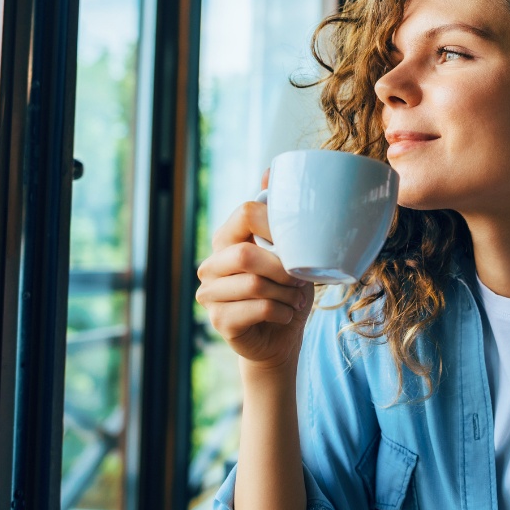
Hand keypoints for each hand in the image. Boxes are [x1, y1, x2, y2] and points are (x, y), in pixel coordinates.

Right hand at [196, 197, 314, 370]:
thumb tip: (269, 171)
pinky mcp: (218, 320)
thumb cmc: (284, 291)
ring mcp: (210, 294)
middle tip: (300, 280)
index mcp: (226, 239)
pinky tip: (285, 314)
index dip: (275, 225)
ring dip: (286, 294)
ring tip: (295, 299)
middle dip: (282, 268)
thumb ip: (276, 216)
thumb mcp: (288, 251)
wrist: (279, 338)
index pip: (245, 213)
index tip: (295, 244)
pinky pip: (259, 309)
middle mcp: (211, 264)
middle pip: (245, 253)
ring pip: (255, 284)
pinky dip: (282, 312)